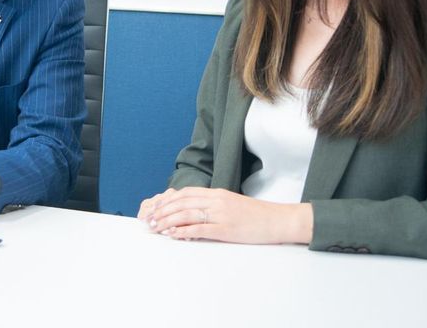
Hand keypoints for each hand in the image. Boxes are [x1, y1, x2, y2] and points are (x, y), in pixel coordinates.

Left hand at [138, 187, 312, 244]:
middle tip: (149, 220)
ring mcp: (221, 214)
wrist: (277, 220)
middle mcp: (216, 201)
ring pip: (187, 214)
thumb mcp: (231, 204)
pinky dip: (183, 231)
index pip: (186, 193)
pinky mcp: (225, 229)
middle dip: (162, 211)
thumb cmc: (255, 215)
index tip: (155, 207)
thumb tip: (193, 211)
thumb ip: (213, 205)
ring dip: (168, 221)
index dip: (168, 200)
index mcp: (217, 193)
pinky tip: (173, 234)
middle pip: (182, 202)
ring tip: (156, 227)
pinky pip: (199, 229)